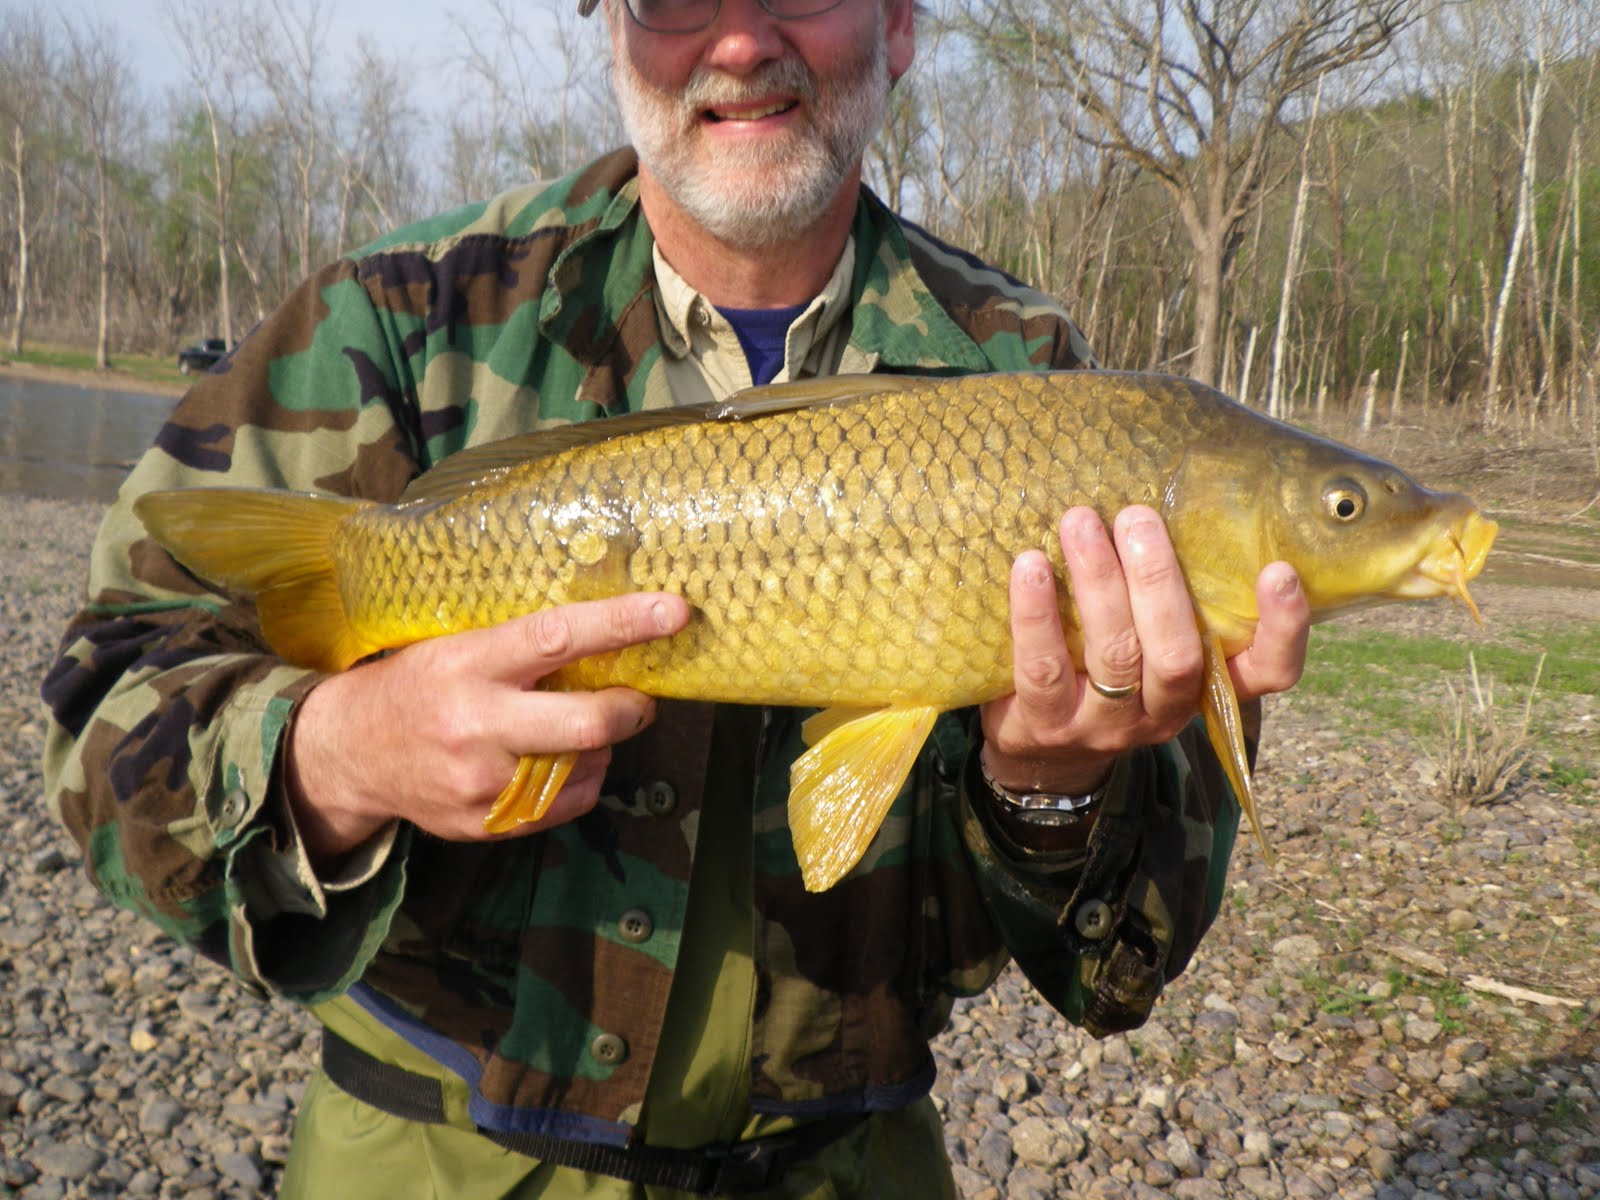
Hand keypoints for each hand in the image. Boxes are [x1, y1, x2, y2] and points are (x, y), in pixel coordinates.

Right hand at [284, 593, 690, 861]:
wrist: (351, 755)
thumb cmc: (417, 685)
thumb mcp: (456, 646)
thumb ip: (521, 646)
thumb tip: (610, 629)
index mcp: (469, 664)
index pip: (557, 637)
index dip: (621, 623)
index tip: (672, 611)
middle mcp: (477, 724)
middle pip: (588, 722)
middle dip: (632, 708)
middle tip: (640, 698)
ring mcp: (483, 781)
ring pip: (586, 764)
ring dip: (603, 743)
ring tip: (576, 726)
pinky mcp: (488, 822)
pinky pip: (569, 801)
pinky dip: (582, 776)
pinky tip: (557, 759)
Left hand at [978, 506, 1309, 795]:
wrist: (1040, 749)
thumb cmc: (1103, 670)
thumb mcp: (1149, 644)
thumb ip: (1166, 597)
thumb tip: (1163, 500)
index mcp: (1204, 687)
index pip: (1267, 673)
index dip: (1281, 629)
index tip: (1279, 569)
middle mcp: (1163, 713)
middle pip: (1177, 655)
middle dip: (1158, 581)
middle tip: (1137, 518)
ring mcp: (1105, 726)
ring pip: (1113, 654)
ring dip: (1098, 581)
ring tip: (1080, 523)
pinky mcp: (1047, 724)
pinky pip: (1044, 667)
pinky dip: (1037, 613)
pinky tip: (1029, 565)